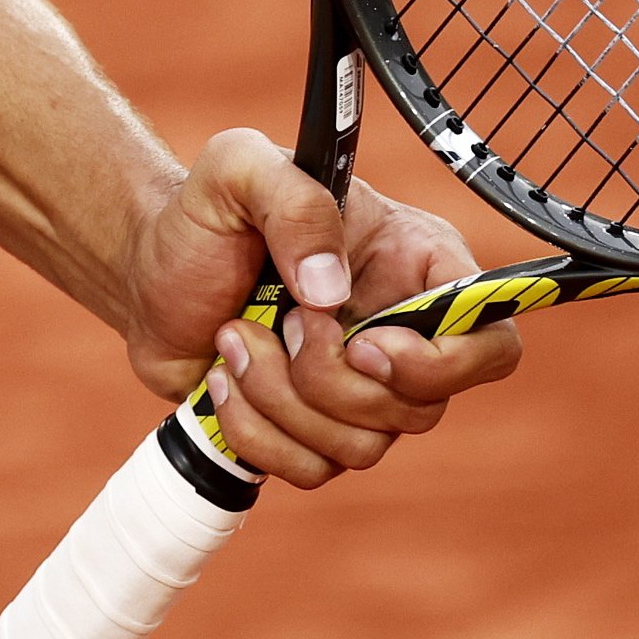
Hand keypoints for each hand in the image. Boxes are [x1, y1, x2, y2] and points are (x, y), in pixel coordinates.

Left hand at [115, 128, 524, 490]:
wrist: (147, 275)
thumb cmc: (203, 217)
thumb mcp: (237, 168)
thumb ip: (293, 201)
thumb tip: (330, 290)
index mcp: (416, 266)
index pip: (492, 338)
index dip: (442, 362)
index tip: (365, 342)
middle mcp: (402, 335)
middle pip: (423, 408)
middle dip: (331, 377)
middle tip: (276, 321)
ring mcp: (362, 393)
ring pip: (364, 447)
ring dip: (281, 399)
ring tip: (234, 338)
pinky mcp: (315, 432)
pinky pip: (312, 469)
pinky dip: (255, 431)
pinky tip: (222, 378)